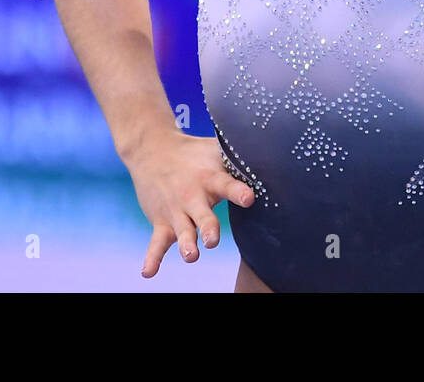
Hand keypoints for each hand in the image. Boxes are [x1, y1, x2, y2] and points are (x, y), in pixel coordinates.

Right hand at [123, 129, 255, 277]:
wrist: (153, 150)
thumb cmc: (194, 153)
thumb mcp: (216, 151)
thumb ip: (239, 159)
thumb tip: (274, 157)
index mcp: (210, 178)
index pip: (227, 185)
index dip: (238, 192)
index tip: (249, 198)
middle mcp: (192, 196)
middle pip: (202, 215)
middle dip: (208, 228)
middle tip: (213, 240)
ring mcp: (175, 210)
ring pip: (181, 231)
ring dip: (186, 244)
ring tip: (192, 256)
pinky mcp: (161, 221)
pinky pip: (156, 242)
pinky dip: (152, 258)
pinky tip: (149, 273)